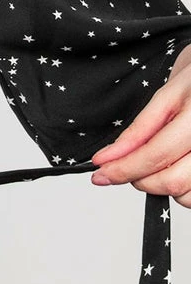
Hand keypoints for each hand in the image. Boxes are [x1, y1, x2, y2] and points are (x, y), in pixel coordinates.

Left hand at [90, 44, 190, 205]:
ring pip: (184, 191)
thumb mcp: (170, 91)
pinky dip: (181, 192)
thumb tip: (113, 154)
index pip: (153, 149)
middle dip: (137, 179)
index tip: (101, 171)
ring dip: (159, 186)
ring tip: (151, 167)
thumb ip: (144, 125)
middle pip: (169, 178)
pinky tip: (174, 171)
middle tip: (121, 170)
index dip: (122, 165)